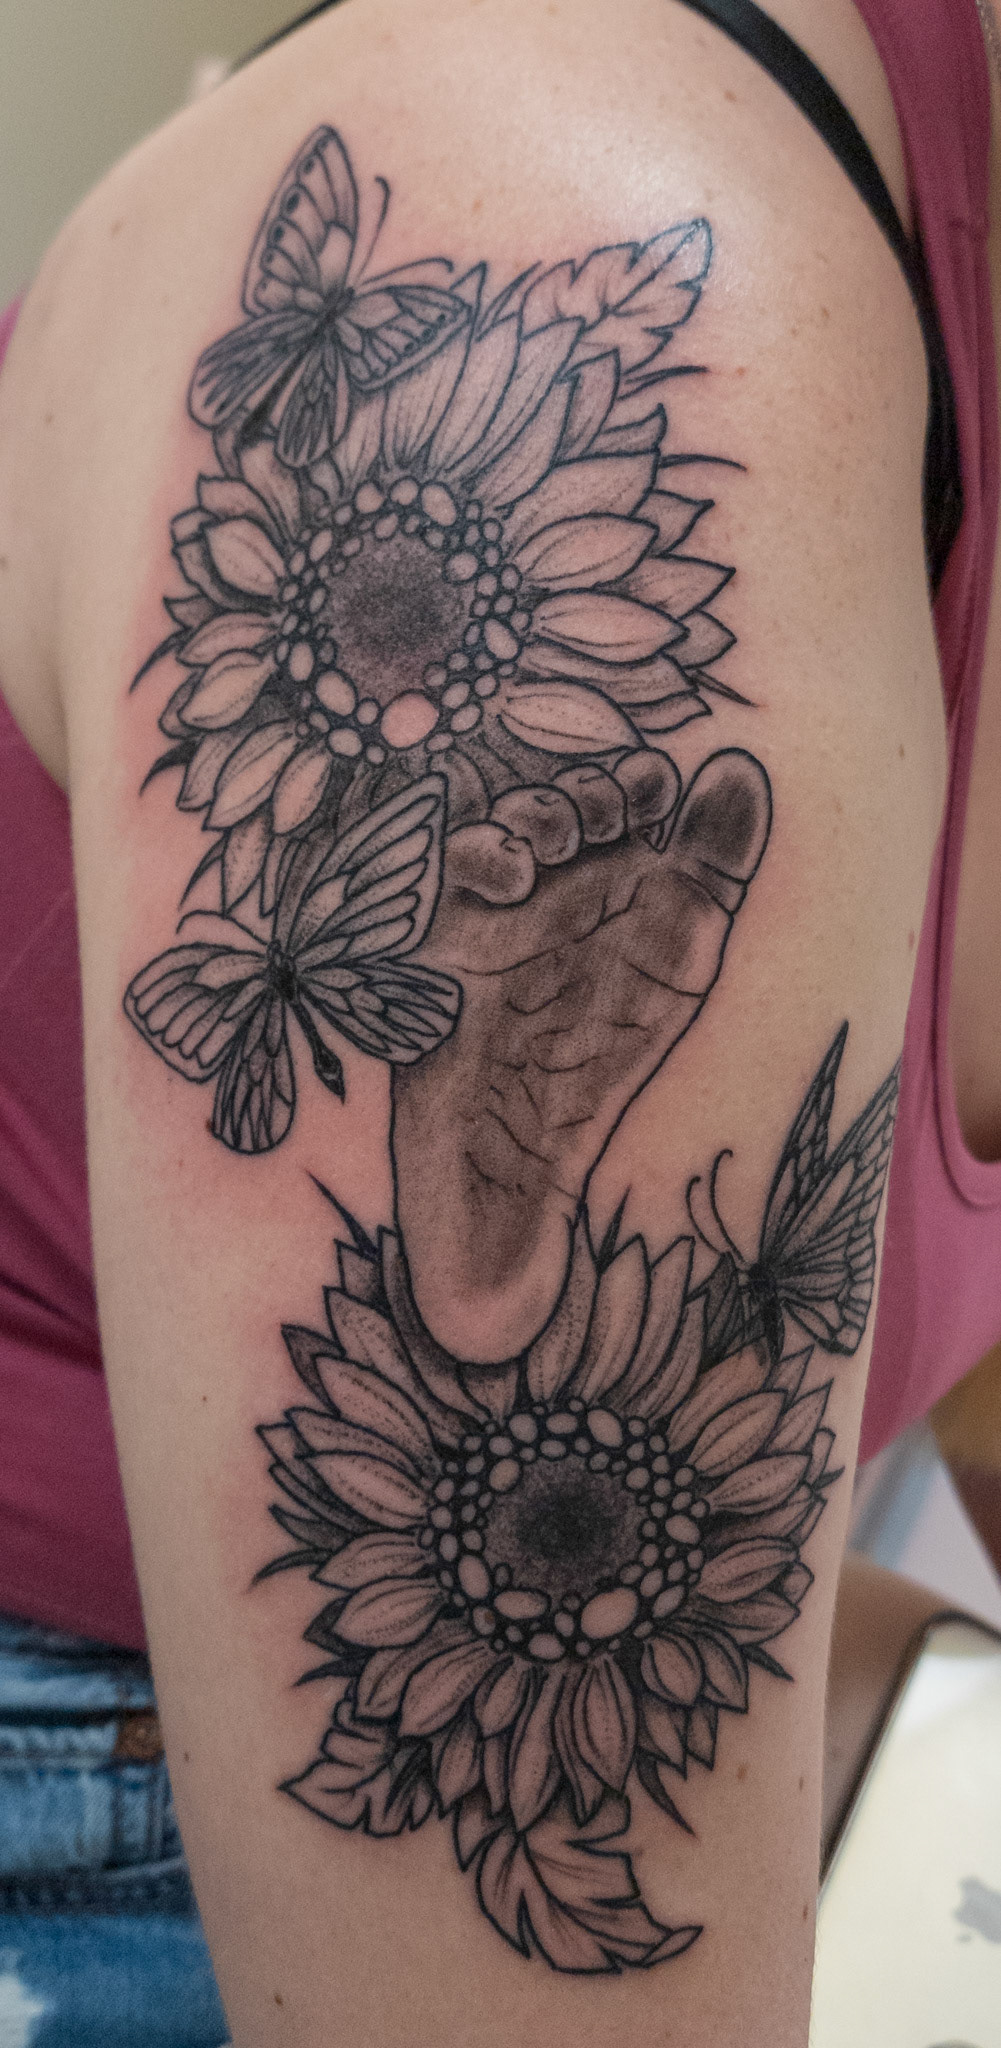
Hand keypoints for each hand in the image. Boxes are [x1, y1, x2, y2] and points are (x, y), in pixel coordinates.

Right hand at [391, 746, 770, 1359]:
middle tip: (605, 819)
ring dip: (537, 814)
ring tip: (560, 850)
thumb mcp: (681, 956)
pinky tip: (515, 879)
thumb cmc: (598, 1064)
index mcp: (616, 881)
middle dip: (585, 789)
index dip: (637, 777)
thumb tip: (741, 765)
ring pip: (507, 816)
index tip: (653, 791)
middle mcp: (554, 884)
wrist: (517, 1153)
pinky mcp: (438, 930)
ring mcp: (493, 905)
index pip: (623, 793)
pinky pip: (448, 864)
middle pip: (565, 793)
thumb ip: (714, 864)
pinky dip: (483, 852)